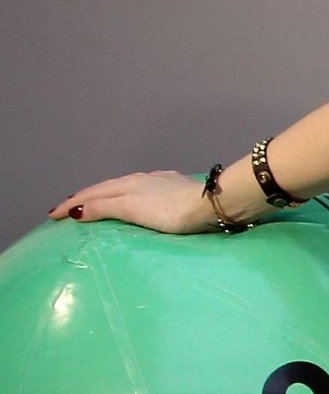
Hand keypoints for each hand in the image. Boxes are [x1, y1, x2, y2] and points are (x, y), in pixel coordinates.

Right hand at [49, 171, 219, 234]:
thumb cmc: (170, 210)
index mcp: (128, 184)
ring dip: (105, 194)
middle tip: (66, 208)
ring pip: (125, 186)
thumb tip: (77, 209)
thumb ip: (105, 207)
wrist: (212, 204)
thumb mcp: (132, 209)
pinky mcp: (176, 187)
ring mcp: (160, 181)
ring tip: (95, 203)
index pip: (93, 193)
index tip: (52, 215)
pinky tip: (136, 196)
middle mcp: (142, 178)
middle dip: (84, 197)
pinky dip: (128, 194)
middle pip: (106, 187)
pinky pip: (143, 188)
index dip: (71, 204)